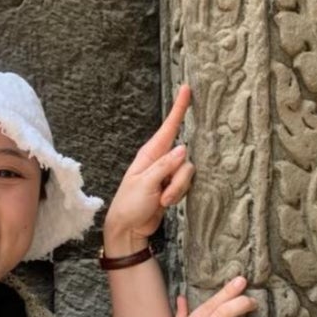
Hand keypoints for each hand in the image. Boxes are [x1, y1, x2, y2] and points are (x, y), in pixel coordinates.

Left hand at [104, 86, 193, 253]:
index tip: (186, 88)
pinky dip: (178, 195)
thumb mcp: (145, 184)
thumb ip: (165, 166)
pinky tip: (164, 204)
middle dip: (178, 178)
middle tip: (163, 193)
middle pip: (184, 156)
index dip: (178, 108)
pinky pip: (186, 185)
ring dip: (177, 190)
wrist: (129, 228)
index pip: (167, 127)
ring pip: (187, 173)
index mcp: (149, 154)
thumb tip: (183, 148)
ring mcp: (168, 173)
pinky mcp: (174, 186)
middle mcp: (160, 160)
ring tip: (161, 201)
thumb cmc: (130, 204)